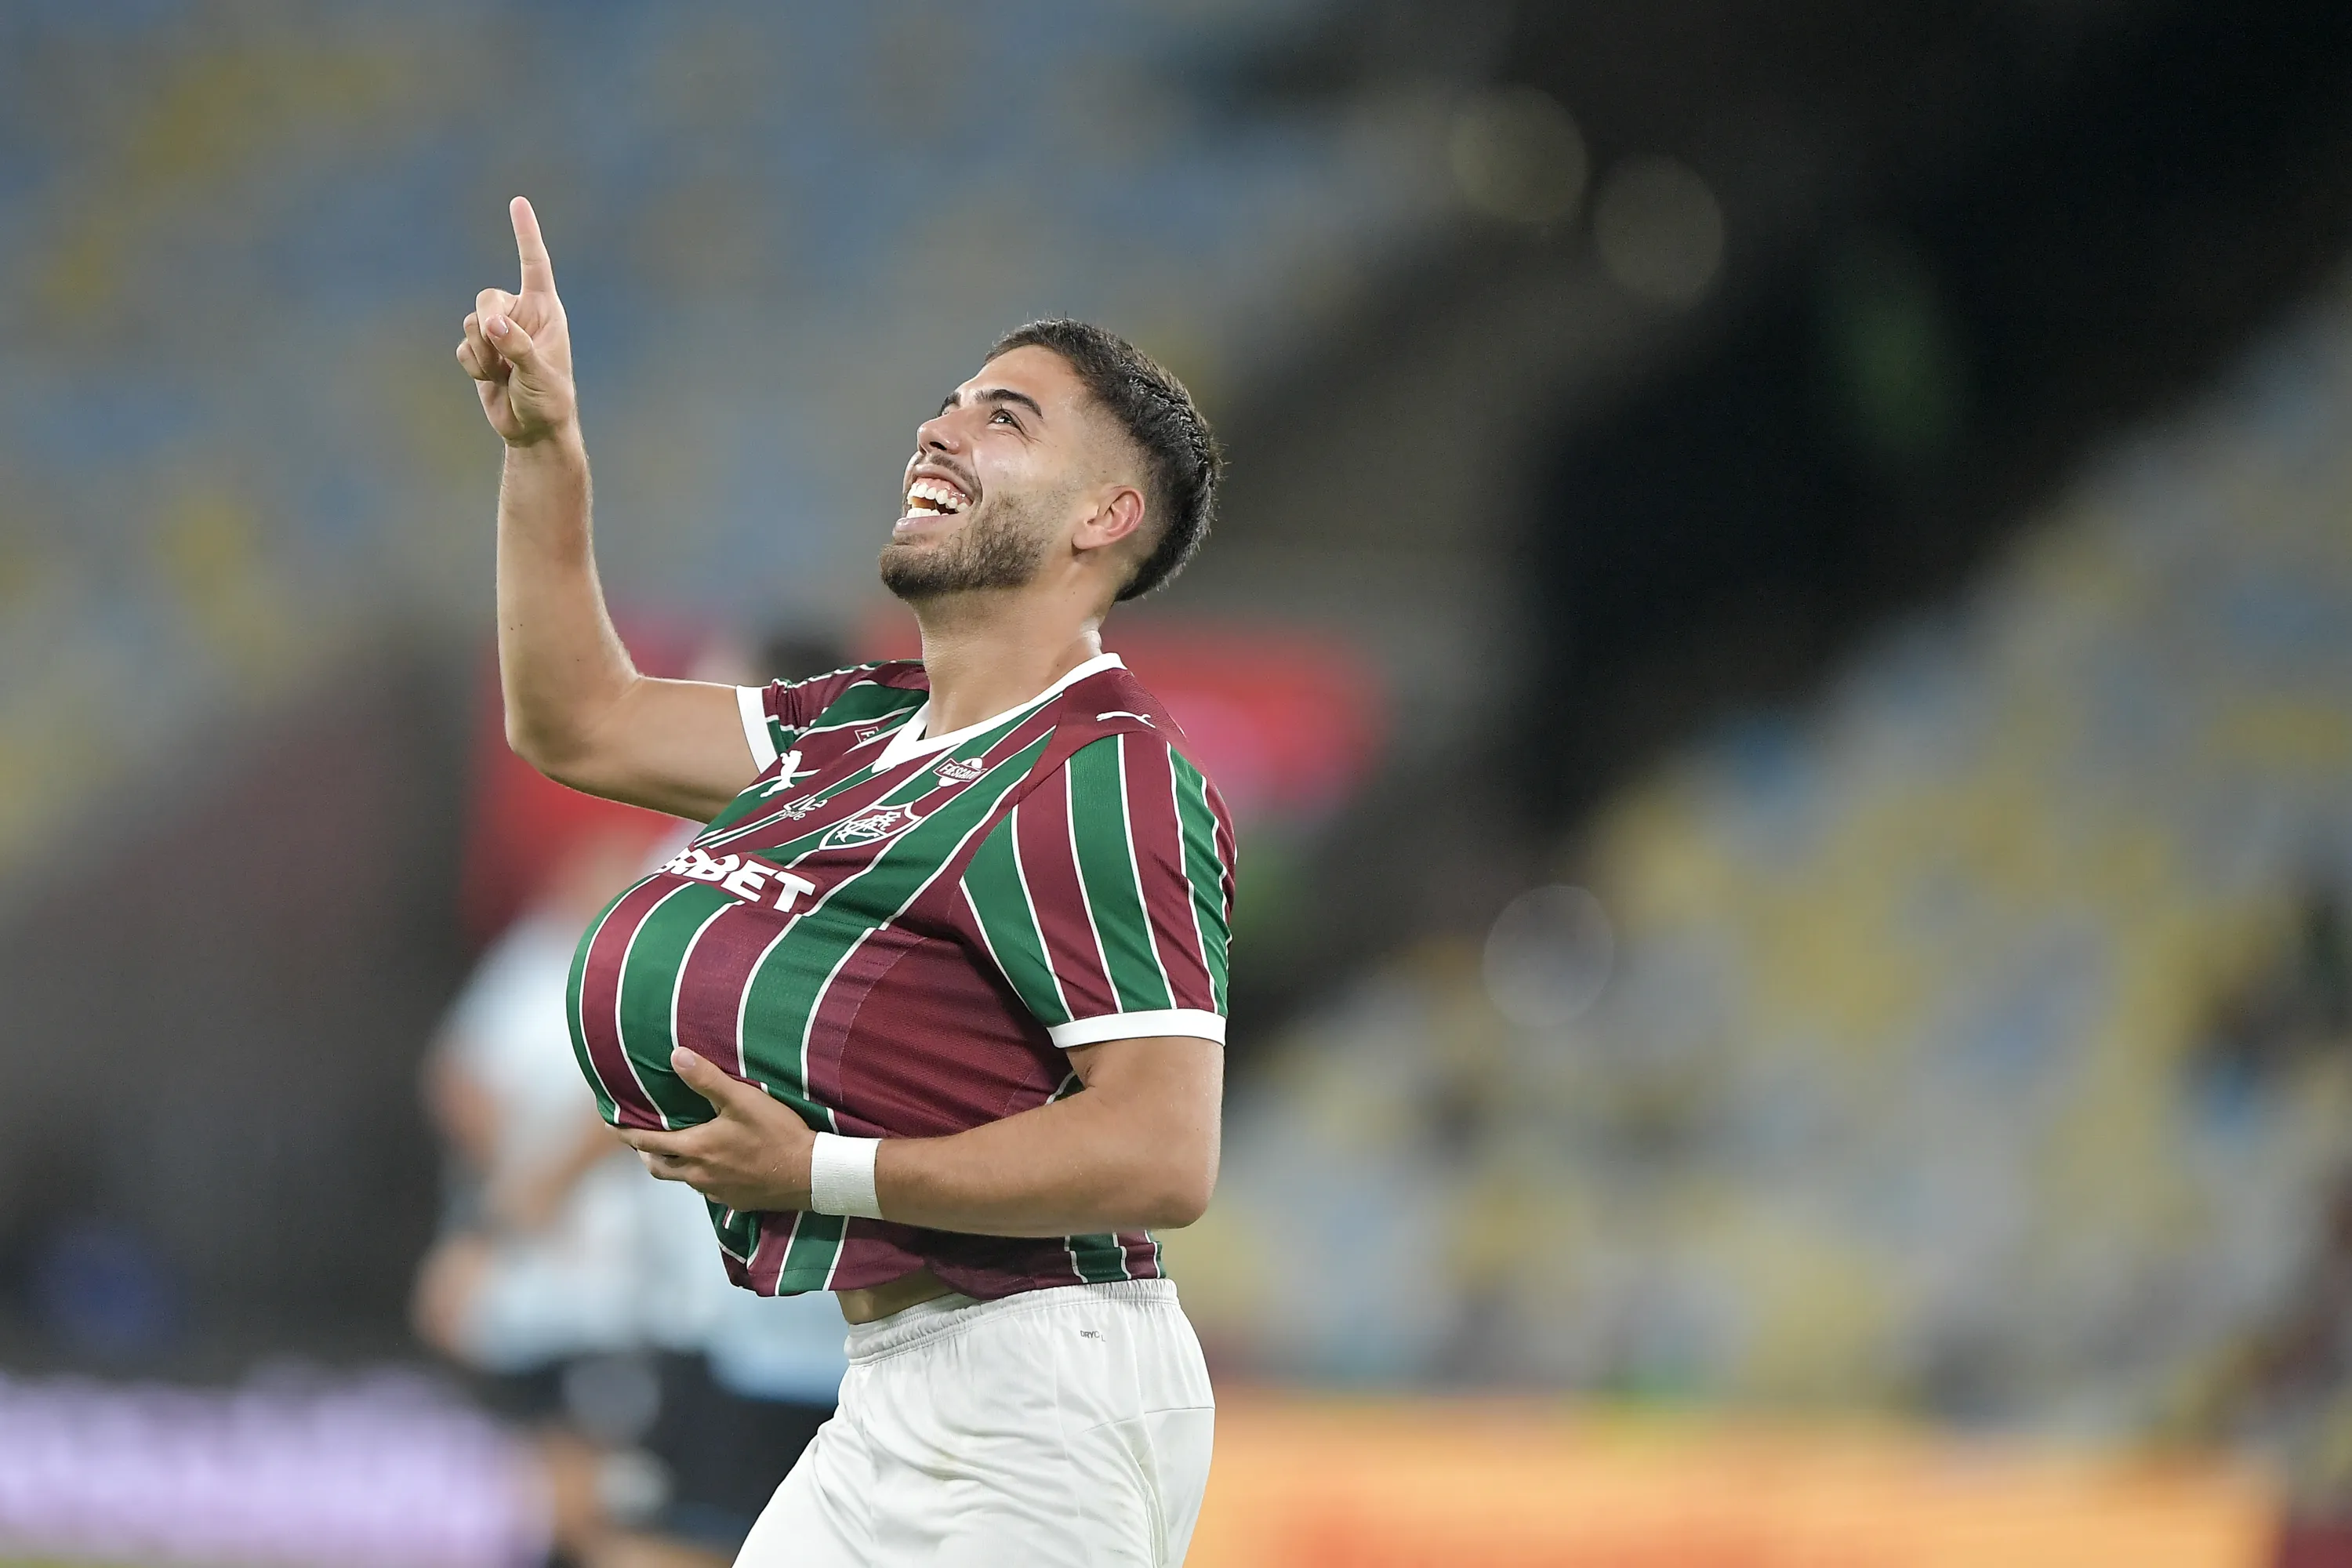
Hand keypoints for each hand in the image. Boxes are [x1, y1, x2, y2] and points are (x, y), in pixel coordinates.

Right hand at [456, 197, 576, 445]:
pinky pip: (462, 346)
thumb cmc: (550, 399)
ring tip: (502, 374)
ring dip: (481, 352)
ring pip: (470, 323)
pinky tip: (491, 380)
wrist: (533, 429)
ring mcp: (498, 332)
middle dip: (487, 324)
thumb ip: (517, 347)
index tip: (518, 201)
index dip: (526, 233)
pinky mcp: (481, 351)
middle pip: (486, 297)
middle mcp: (521, 315)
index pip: (534, 264)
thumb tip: (492, 325)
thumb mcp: (540, 373)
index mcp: (545, 310)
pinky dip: (472, 365)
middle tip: (501, 354)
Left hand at [616, 1048, 816, 1211]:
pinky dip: (702, 1176)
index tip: (611, 1124)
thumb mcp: (742, 1099)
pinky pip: (708, 1189)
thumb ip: (707, 1079)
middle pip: (658, 1167)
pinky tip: (717, 1165)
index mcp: (695, 1148)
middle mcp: (699, 1175)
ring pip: (683, 1179)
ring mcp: (717, 1191)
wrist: (812, 1175)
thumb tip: (675, 1056)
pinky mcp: (736, 1201)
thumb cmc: (778, 1133)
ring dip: (674, 1164)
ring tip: (680, 1148)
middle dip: (646, 1153)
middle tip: (642, 1139)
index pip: (647, 1142)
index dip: (625, 1133)